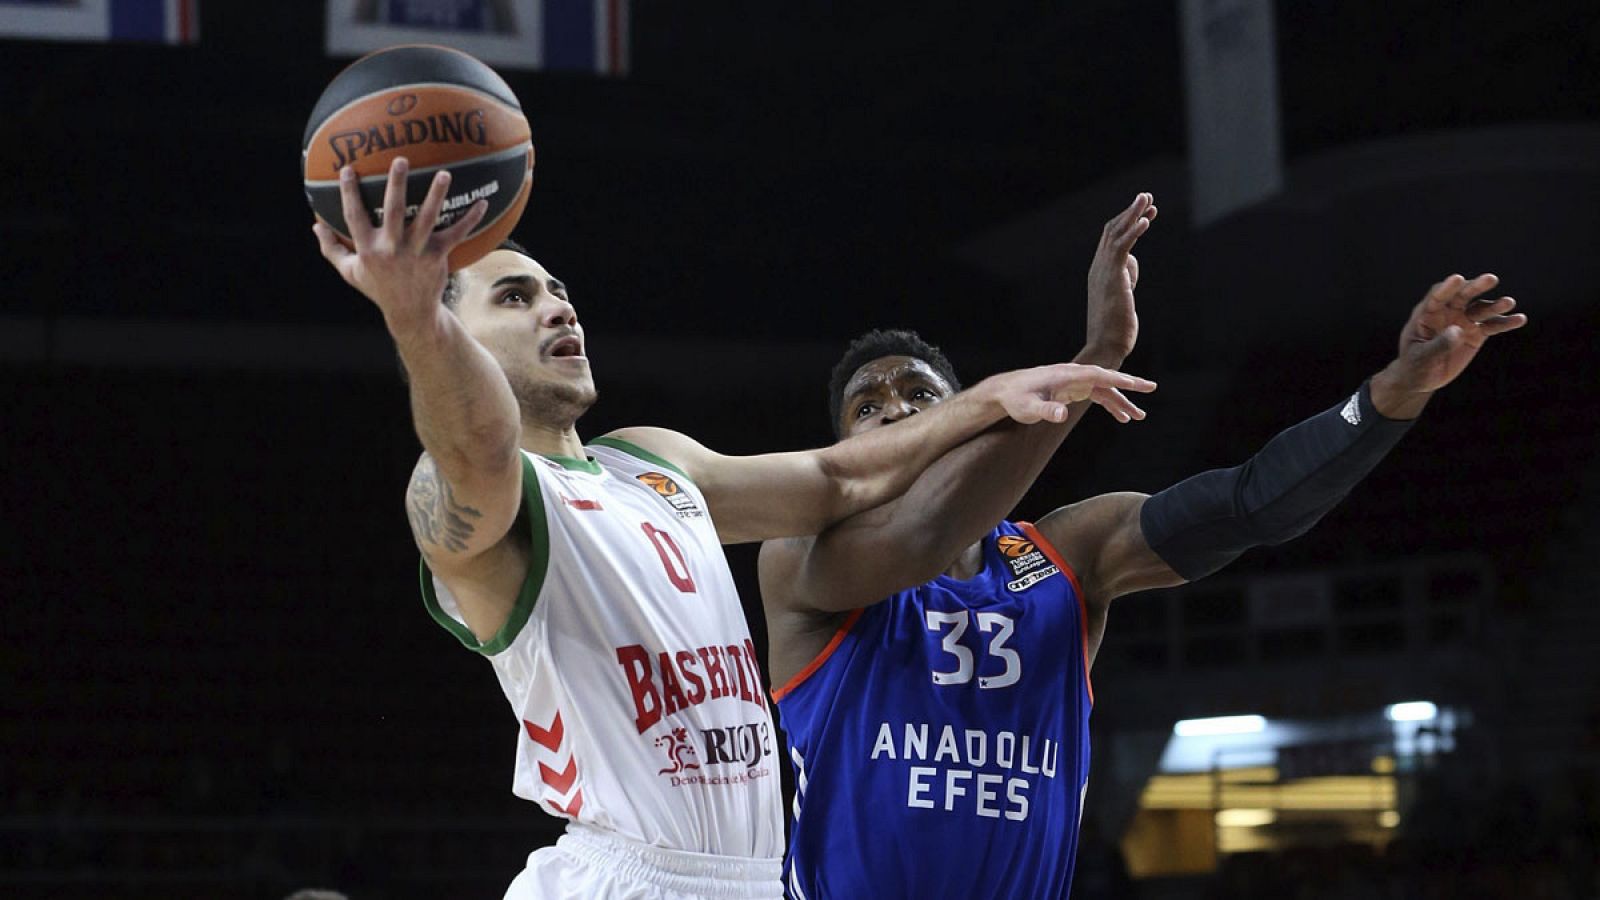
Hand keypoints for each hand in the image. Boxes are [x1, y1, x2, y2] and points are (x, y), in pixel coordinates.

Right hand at [313, 157, 488, 331]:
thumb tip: (315, 226)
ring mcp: (417, 252)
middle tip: (400, 160)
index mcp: (368, 249)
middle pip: (393, 211)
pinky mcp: (438, 256)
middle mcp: (392, 248)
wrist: (410, 312)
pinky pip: (456, 234)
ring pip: (427, 219)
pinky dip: (470, 219)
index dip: (349, 193)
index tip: (347, 169)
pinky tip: (482, 202)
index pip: (354, 217)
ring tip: (444, 174)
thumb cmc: (378, 288)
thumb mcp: (350, 272)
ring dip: (436, 196)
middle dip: (396, 184)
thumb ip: (331, 249)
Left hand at [990, 363, 1156, 424]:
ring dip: (1121, 402)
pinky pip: (1096, 395)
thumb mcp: (1028, 407)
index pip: (1100, 374)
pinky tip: (1120, 417)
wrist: (1005, 392)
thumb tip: (1062, 414)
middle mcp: (1074, 375)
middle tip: (1152, 389)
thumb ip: (1046, 410)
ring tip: (1138, 417)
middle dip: (1130, 385)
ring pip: (1104, 389)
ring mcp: (1074, 382)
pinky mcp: (1072, 390)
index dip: (1121, 378)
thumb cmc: (1016, 398)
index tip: (1140, 383)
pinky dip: (1109, 405)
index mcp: (1068, 375)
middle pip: (1107, 379)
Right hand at [1083, 192, 1156, 360]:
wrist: (1105, 345)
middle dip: (1130, 212)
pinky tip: (1146, 220)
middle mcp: (1099, 266)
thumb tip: (1131, 269)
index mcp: (1100, 272)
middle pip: (1112, 230)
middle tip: (1146, 197)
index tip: (1147, 214)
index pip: (1112, 240)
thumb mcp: (1122, 298)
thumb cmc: (1114, 328)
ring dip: (1133, 214)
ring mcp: (1104, 270)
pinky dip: (1134, 232)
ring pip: (1117, 233)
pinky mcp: (1112, 276)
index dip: (1129, 224)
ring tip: (1147, 199)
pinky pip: (1122, 247)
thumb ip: (1125, 280)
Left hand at [1371, 273, 1526, 416]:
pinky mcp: (1476, 333)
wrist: (1423, 378)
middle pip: (1462, 296)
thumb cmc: (1415, 365)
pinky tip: (1519, 319)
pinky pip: (1492, 326)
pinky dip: (1505, 323)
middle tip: (1491, 279)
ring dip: (1495, 305)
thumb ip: (1439, 344)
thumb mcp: (1422, 357)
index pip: (1437, 297)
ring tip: (1509, 302)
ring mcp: (1463, 321)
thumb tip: (1458, 330)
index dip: (1447, 288)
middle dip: (1476, 287)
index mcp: (1427, 315)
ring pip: (1480, 309)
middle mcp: (1447, 313)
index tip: (1458, 279)